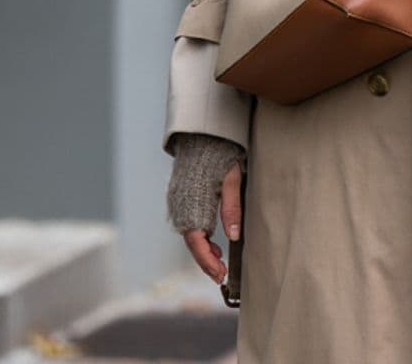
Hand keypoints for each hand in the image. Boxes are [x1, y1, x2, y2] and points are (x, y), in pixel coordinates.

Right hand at [181, 160, 241, 283]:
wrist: (202, 135)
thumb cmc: (220, 155)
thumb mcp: (232, 181)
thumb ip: (231, 209)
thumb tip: (233, 237)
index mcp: (193, 205)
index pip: (198, 243)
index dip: (208, 262)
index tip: (220, 275)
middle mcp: (180, 207)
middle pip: (192, 243)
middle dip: (206, 261)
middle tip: (221, 274)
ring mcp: (177, 202)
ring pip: (189, 234)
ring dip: (202, 248)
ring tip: (219, 259)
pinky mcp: (178, 197)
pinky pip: (186, 222)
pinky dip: (198, 234)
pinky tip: (211, 239)